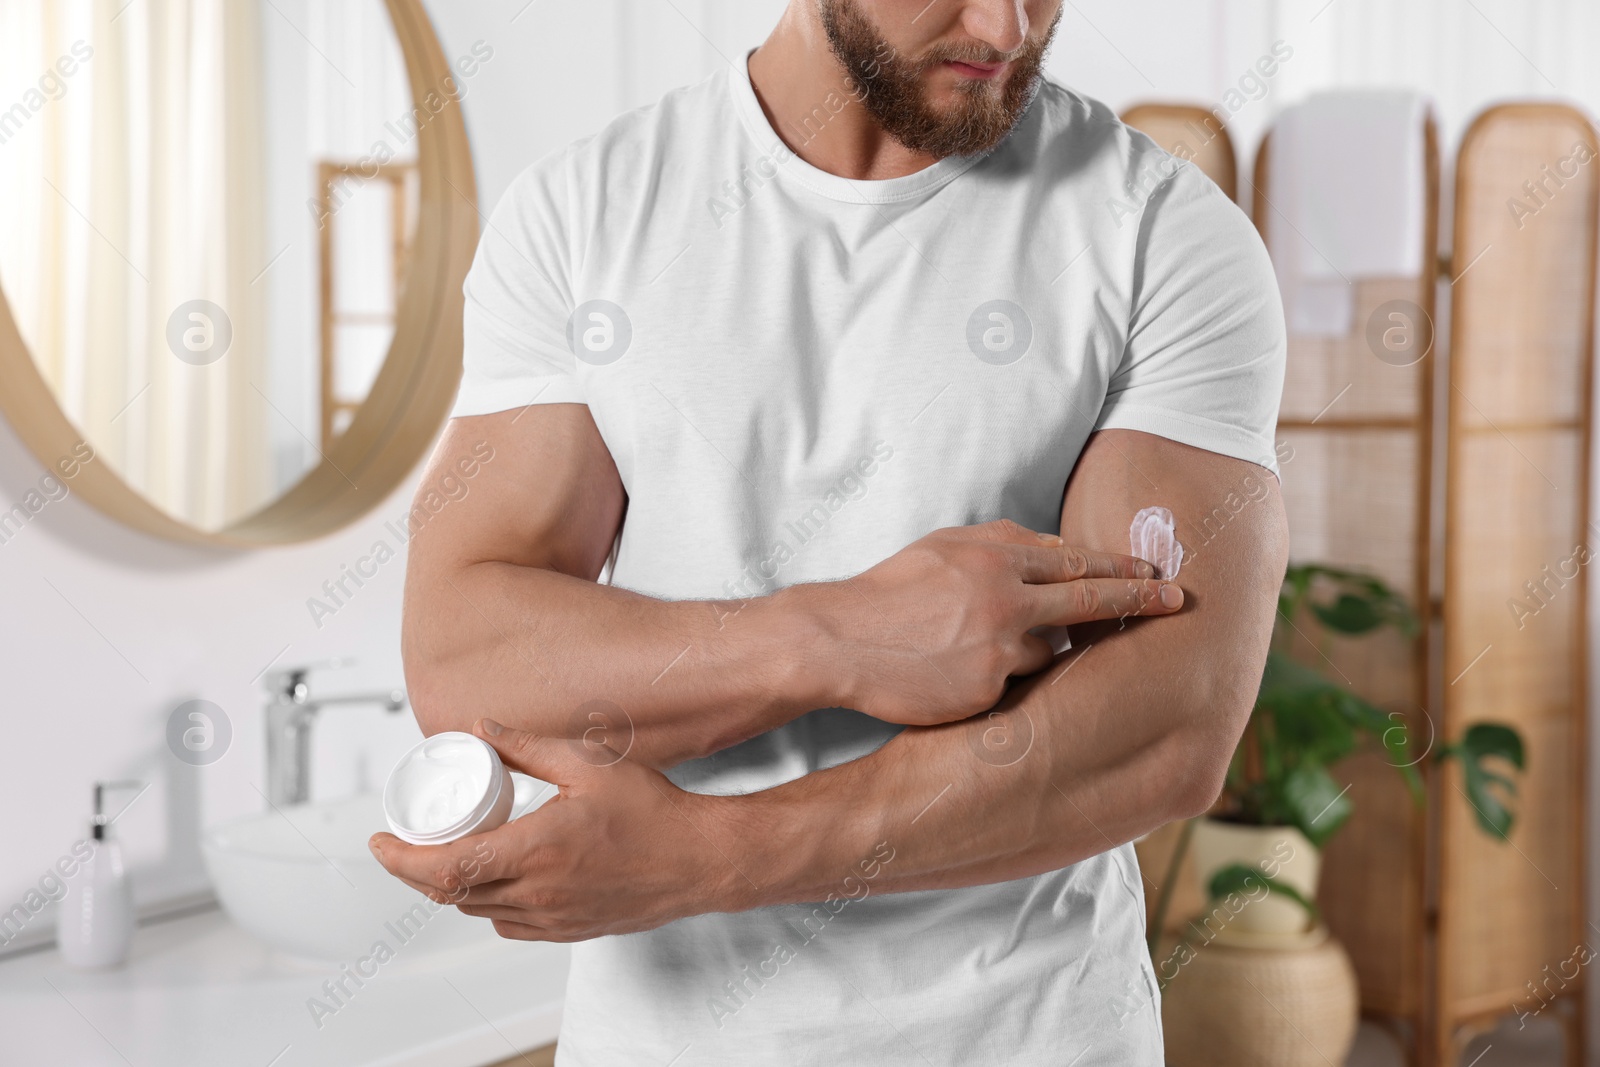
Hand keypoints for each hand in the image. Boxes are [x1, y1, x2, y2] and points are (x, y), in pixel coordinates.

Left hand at [368, 720, 744, 941]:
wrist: (700, 859)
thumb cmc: (655, 813)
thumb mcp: (588, 764)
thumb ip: (528, 746)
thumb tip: (480, 728)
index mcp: (535, 852)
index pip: (442, 868)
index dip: (399, 859)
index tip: (380, 841)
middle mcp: (537, 893)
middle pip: (448, 894)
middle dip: (415, 870)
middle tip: (405, 843)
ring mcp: (552, 918)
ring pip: (476, 910)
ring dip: (450, 887)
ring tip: (448, 855)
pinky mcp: (568, 931)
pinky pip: (509, 924)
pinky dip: (488, 904)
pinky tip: (497, 878)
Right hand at [804, 518, 1181, 725]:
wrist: (838, 640)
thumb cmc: (887, 594)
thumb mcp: (942, 549)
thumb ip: (998, 545)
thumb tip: (1049, 548)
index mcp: (994, 554)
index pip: (1075, 559)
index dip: (1121, 567)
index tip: (1156, 572)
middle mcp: (1006, 592)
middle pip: (1092, 596)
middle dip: (1140, 597)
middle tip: (1177, 600)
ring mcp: (1000, 640)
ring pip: (1053, 648)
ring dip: (1044, 650)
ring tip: (998, 649)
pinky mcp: (989, 683)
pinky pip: (1018, 682)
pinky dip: (1007, 678)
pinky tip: (970, 675)